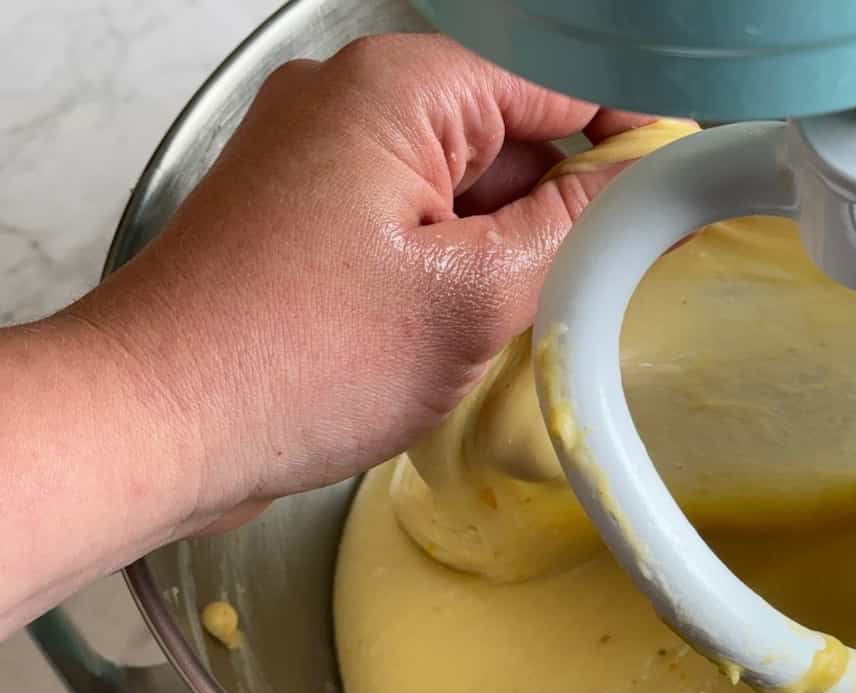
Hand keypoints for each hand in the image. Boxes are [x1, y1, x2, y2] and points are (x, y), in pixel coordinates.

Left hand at [67, 34, 650, 532]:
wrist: (157, 422)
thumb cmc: (296, 357)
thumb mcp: (473, 295)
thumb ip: (573, 231)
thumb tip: (640, 189)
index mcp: (400, 86)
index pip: (556, 84)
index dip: (628, 138)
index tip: (675, 197)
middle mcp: (353, 102)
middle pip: (508, 138)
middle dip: (554, 213)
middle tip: (580, 292)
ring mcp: (323, 160)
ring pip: (461, 190)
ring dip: (500, 254)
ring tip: (495, 329)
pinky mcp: (307, 217)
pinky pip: (413, 223)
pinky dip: (450, 270)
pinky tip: (451, 335)